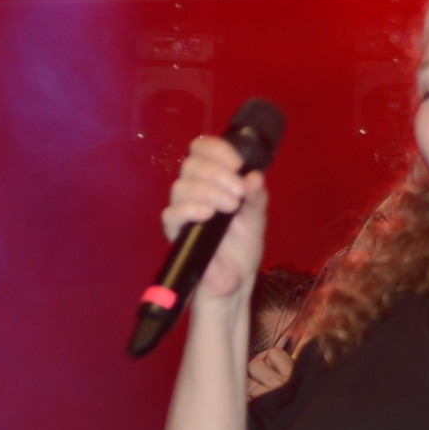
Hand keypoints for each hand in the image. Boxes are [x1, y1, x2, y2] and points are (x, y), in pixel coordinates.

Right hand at [160, 134, 269, 310]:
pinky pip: (171, 214)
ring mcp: (183, 211)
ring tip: (230, 207)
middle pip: (191, 164)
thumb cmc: (243, 247)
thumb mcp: (257, 217)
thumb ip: (256, 196)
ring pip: (181, 186)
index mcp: (213, 180)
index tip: (238, 164)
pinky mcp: (176, 233)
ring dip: (208, 191)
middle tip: (238, 193)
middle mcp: (194, 191)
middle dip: (217, 174)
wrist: (236, 280)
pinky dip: (190, 209)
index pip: (202, 150)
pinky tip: (208, 214)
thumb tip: (254, 176)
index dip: (217, 150)